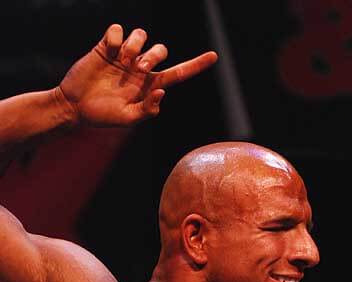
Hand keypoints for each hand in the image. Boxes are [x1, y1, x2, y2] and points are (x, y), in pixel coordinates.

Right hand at [58, 24, 216, 126]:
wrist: (74, 106)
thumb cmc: (102, 116)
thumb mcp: (127, 119)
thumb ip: (148, 110)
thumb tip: (162, 92)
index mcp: (149, 86)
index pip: (179, 73)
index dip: (196, 65)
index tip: (214, 56)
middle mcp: (139, 68)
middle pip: (161, 50)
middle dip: (154, 56)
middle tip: (138, 69)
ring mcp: (123, 56)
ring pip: (142, 35)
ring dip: (135, 45)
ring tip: (122, 60)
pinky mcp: (106, 46)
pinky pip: (118, 29)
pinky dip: (116, 36)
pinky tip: (109, 50)